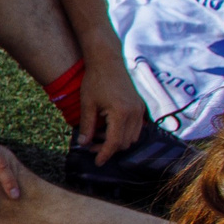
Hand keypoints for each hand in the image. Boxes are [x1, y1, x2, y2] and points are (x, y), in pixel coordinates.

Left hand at [76, 49, 149, 164]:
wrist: (107, 60)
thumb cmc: (95, 80)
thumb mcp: (87, 104)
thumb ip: (86, 126)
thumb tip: (83, 144)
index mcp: (122, 113)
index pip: (115, 143)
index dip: (105, 154)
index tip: (97, 162)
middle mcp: (135, 113)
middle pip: (125, 142)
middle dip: (109, 148)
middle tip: (91, 146)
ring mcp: (140, 109)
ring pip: (132, 137)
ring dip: (116, 141)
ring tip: (97, 135)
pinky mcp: (140, 106)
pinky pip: (135, 127)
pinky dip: (123, 132)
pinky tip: (107, 127)